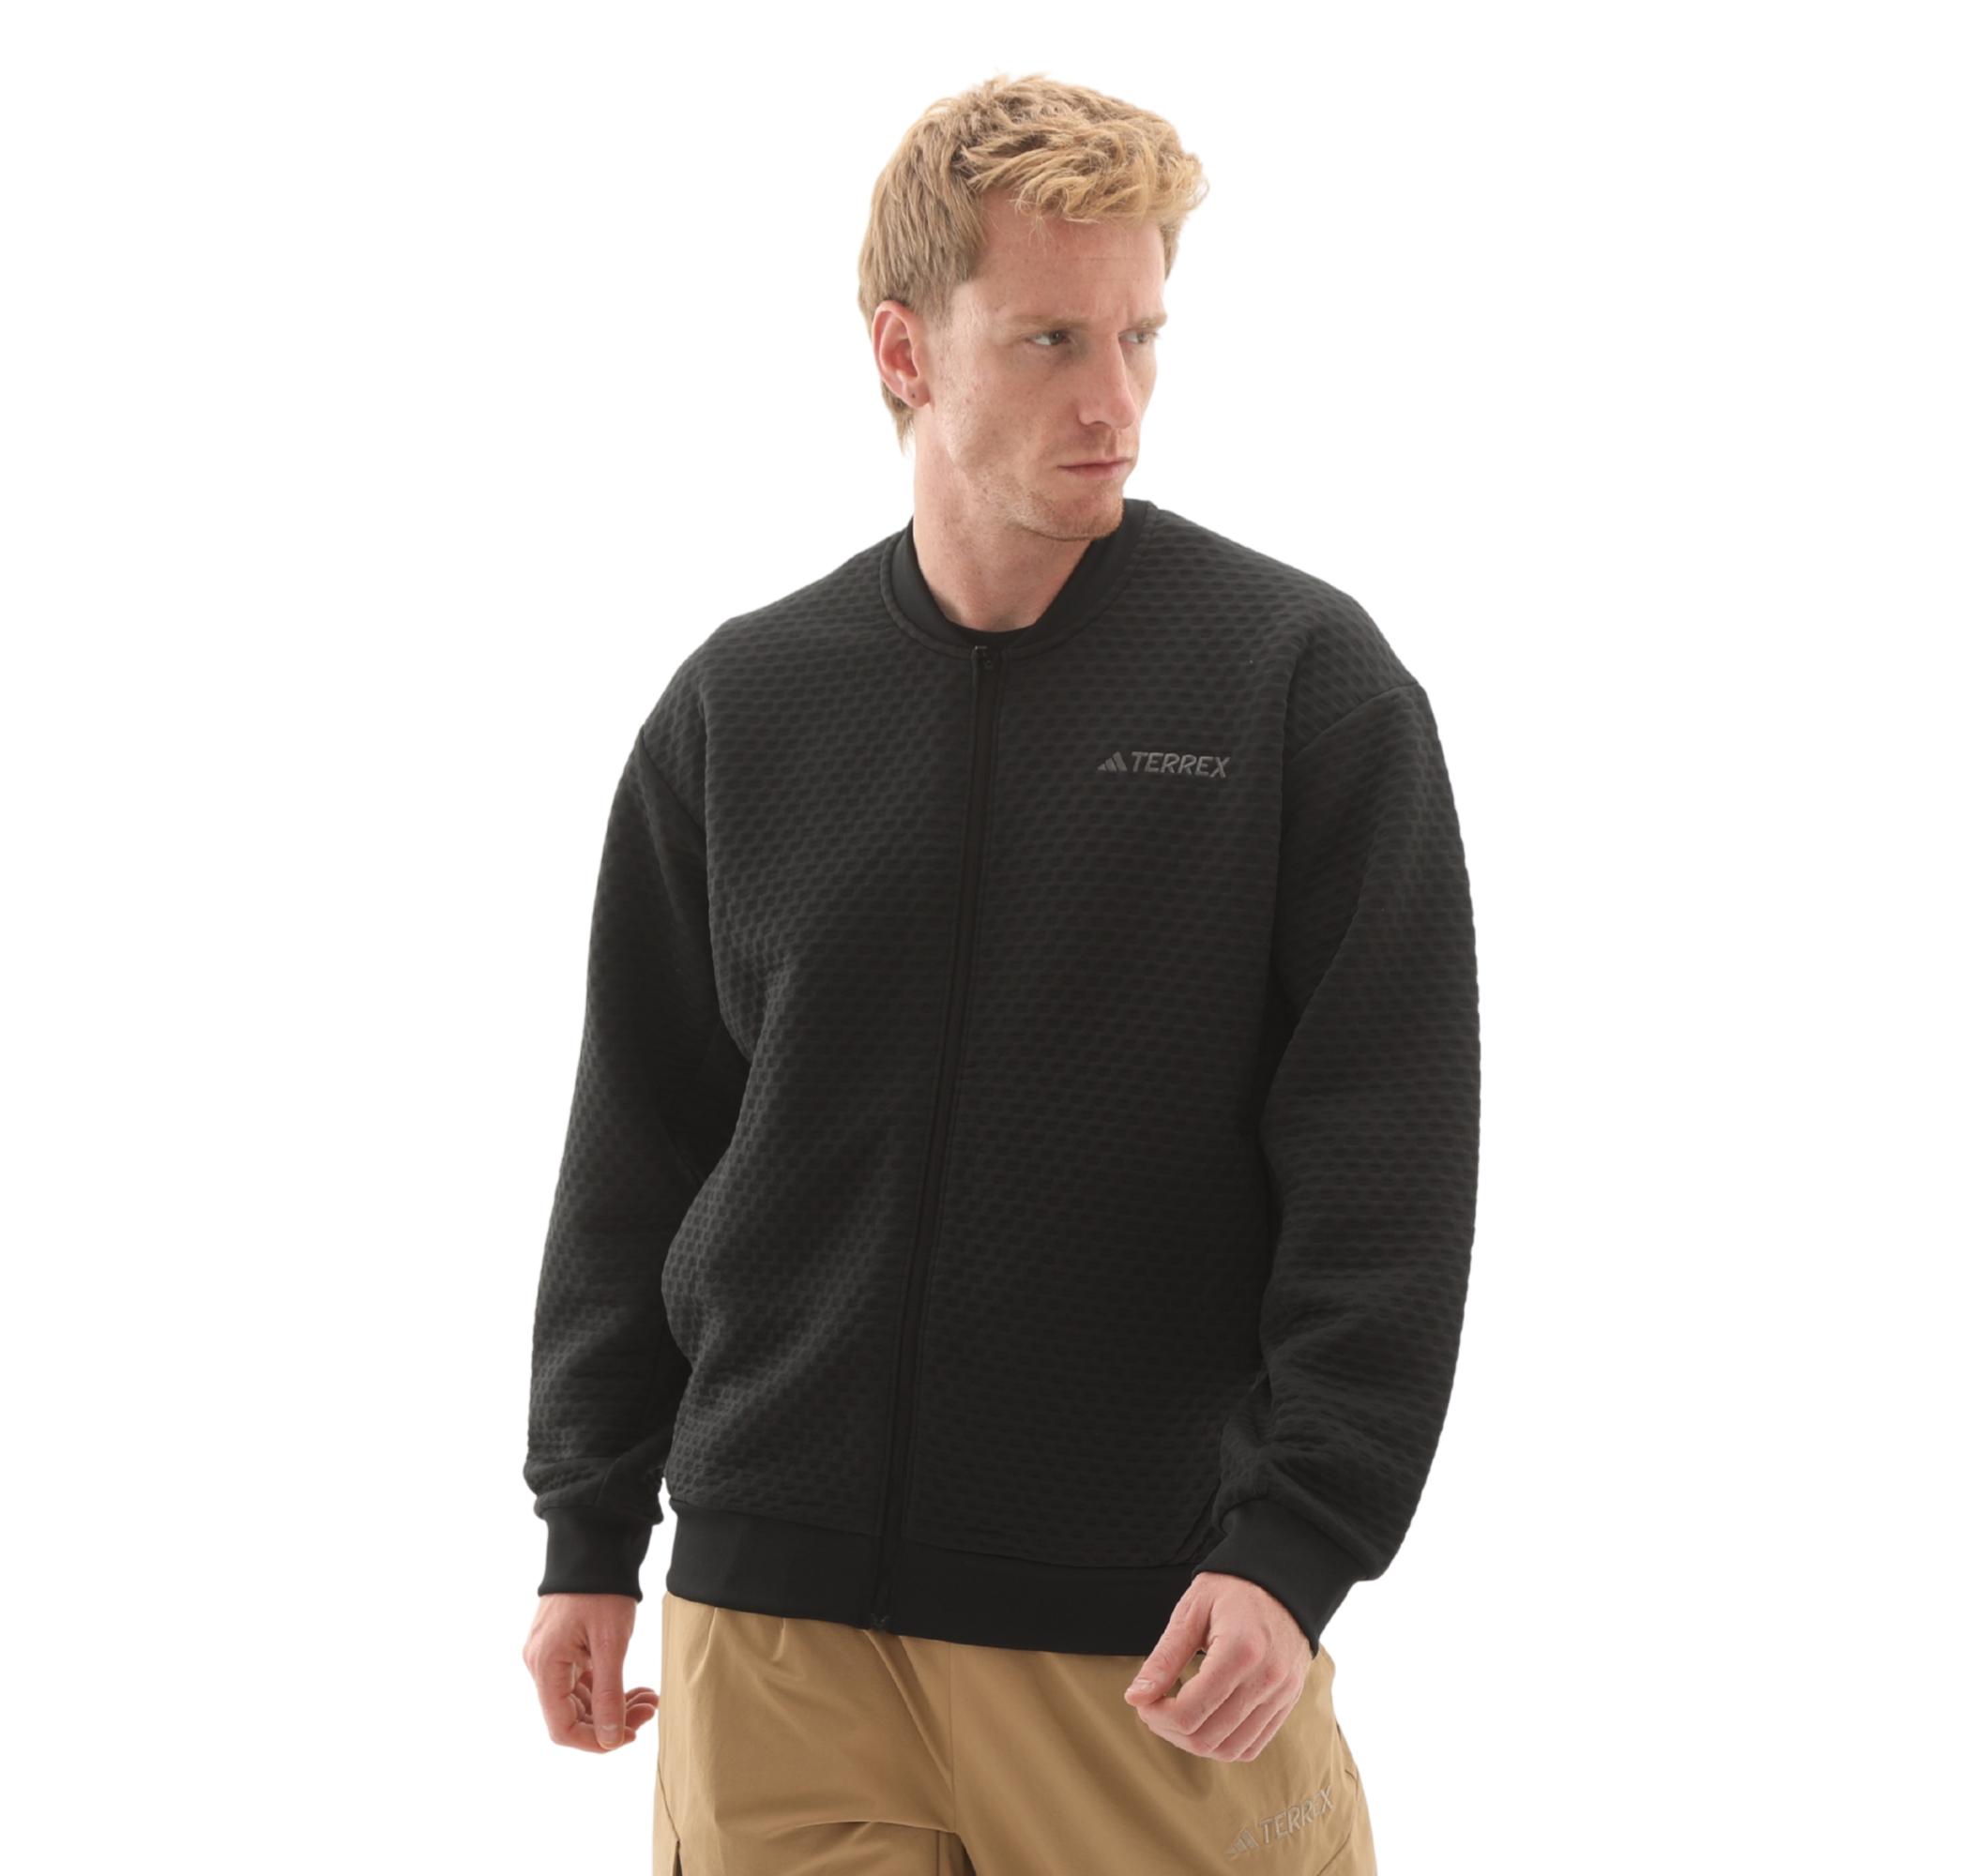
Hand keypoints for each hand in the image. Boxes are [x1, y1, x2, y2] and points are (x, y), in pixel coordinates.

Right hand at [523, 1592, 658, 1752]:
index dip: (594, 1741)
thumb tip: (609, 1740)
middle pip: (572, 1715)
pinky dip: (609, 1688)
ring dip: (614, 1705)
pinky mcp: (564, 1648)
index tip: (628, 1736)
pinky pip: (583, 1681)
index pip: (561, 1728)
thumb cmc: (602, 1591)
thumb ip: (609, 1694)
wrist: (596, 1546)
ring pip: (581, 1700)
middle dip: (612, 1721)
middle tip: (649, 1711)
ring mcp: (552, 1656)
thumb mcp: (610, 1644)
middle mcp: (542, 1665)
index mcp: (546, 1666)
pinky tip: (636, 1689)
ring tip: (650, 1700)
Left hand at [1121, 1573, 1313, 1760]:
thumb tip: (1135, 1698)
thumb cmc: (1233, 1588)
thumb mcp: (1191, 1611)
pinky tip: (1205, 1721)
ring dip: (1195, 1742)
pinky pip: (1252, 1746)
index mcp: (1240, 1650)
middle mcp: (1266, 1679)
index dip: (1156, 1716)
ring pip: (1230, 1750)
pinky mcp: (1288, 1703)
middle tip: (1154, 1708)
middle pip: (1207, 1737)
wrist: (1282, 1580)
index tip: (1143, 1701)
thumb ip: (1164, 1657)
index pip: (1190, 1712)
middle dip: (1169, 1731)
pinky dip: (1223, 1744)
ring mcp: (1281, 1694)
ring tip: (1177, 1716)